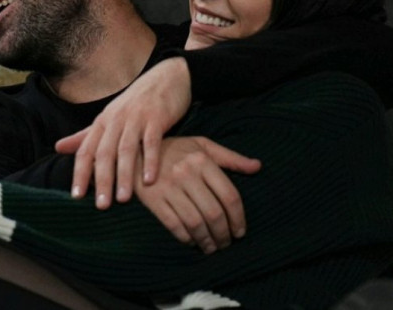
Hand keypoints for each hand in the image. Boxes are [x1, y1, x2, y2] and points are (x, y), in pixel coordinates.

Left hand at [56, 57, 191, 208]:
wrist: (167, 77)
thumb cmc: (136, 102)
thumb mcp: (109, 116)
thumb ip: (86, 135)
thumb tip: (58, 148)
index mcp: (103, 122)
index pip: (86, 150)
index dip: (80, 173)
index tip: (76, 197)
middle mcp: (116, 120)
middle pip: (105, 153)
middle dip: (102, 180)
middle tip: (102, 206)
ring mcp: (137, 118)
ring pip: (126, 149)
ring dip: (124, 175)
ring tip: (123, 198)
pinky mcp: (157, 118)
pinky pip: (152, 141)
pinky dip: (150, 160)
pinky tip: (150, 180)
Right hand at [134, 136, 260, 253]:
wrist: (135, 152)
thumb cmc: (174, 149)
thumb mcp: (203, 145)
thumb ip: (231, 158)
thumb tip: (258, 167)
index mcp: (202, 160)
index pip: (229, 195)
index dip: (238, 218)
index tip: (240, 231)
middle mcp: (187, 173)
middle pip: (214, 213)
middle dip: (223, 234)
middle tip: (226, 243)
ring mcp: (169, 187)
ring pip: (195, 223)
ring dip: (207, 240)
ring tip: (212, 247)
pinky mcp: (153, 199)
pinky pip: (174, 225)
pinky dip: (186, 238)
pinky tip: (192, 242)